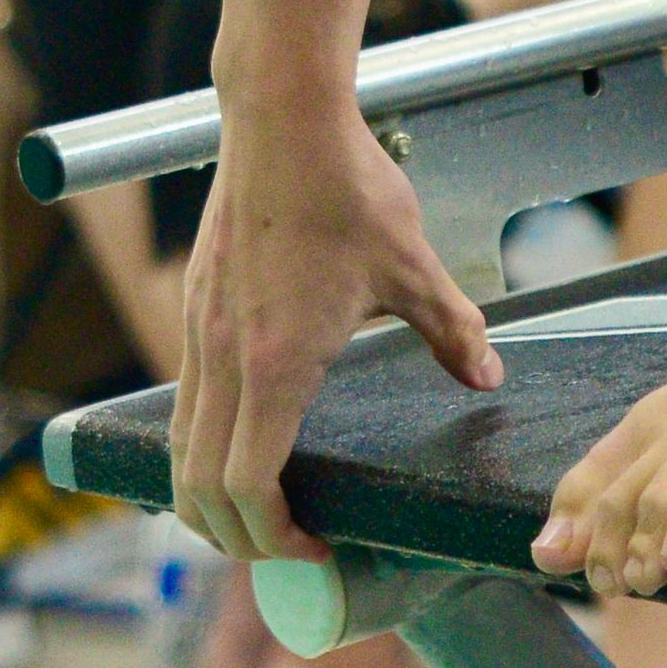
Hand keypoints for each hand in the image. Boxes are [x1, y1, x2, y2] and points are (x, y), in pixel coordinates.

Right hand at [168, 109, 501, 558]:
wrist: (282, 117)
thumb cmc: (345, 187)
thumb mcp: (412, 266)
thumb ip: (451, 328)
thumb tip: (487, 375)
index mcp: (275, 365)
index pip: (246, 488)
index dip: (273, 540)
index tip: (314, 550)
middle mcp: (224, 360)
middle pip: (199, 490)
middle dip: (238, 538)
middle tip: (289, 550)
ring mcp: (200, 333)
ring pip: (179, 450)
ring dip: (210, 498)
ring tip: (262, 512)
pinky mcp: (195, 308)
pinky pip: (183, 403)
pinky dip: (202, 446)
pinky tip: (244, 439)